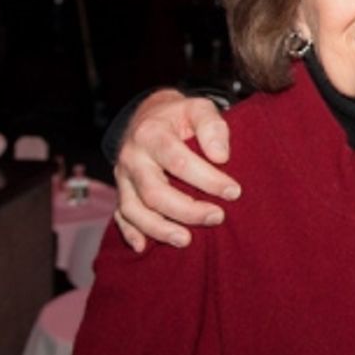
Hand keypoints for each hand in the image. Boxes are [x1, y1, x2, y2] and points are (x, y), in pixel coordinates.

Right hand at [113, 90, 238, 249]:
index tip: (233, 191)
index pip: (179, 161)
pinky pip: (121, 216)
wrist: (149, 116)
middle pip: (154, 191)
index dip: (207, 179)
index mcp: (151, 134)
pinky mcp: (121, 191)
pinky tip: (143, 247)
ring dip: (159, 229)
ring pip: (134, 210)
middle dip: (187, 210)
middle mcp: (132, 157)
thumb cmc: (180, 116)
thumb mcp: (198, 108)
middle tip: (218, 217)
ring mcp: (123, 177)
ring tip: (186, 240)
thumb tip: (221, 156)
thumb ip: (213, 126)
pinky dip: (130, 232)